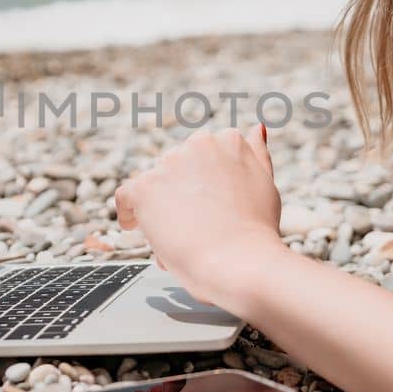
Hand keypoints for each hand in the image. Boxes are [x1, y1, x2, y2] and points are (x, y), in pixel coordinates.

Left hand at [112, 124, 283, 314]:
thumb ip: (256, 155)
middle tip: (196, 225)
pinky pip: (127, 196)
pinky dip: (130, 213)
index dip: (202, 184)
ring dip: (161, 206)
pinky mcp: (144, 187)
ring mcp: (169, 164)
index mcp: (228, 141)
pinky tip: (140, 227)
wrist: (238, 261)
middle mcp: (197, 144)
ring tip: (181, 236)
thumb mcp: (266, 184)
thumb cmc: (255, 231)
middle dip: (181, 194)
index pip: (203, 155)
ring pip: (154, 184)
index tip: (207, 204)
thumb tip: (256, 129)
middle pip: (177, 168)